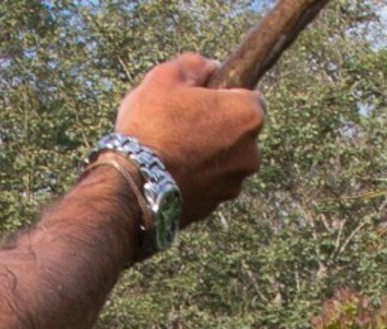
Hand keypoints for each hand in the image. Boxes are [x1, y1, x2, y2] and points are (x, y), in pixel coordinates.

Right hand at [115, 54, 264, 224]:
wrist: (135, 184)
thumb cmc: (152, 126)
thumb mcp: (167, 76)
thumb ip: (195, 65)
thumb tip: (210, 68)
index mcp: (247, 115)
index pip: (250, 97)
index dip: (224, 94)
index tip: (202, 97)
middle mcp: (251, 153)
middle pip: (238, 131)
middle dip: (216, 125)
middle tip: (181, 122)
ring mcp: (234, 183)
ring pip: (224, 159)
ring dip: (206, 152)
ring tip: (171, 149)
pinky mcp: (216, 205)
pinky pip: (209, 182)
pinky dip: (196, 175)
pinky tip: (170, 170)